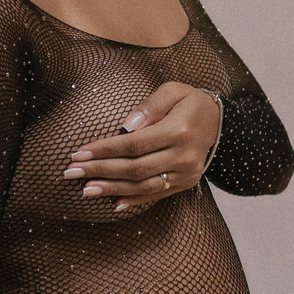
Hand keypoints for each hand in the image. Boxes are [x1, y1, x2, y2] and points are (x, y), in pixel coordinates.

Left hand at [62, 82, 221, 211]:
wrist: (222, 124)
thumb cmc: (191, 103)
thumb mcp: (174, 90)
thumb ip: (151, 105)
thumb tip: (127, 126)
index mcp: (178, 130)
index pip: (134, 144)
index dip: (105, 149)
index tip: (79, 152)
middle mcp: (183, 156)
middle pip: (135, 168)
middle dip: (100, 170)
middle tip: (71, 172)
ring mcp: (186, 173)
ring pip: (143, 185)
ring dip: (112, 188)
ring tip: (86, 190)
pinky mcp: (186, 183)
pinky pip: (157, 194)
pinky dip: (134, 199)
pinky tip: (113, 203)